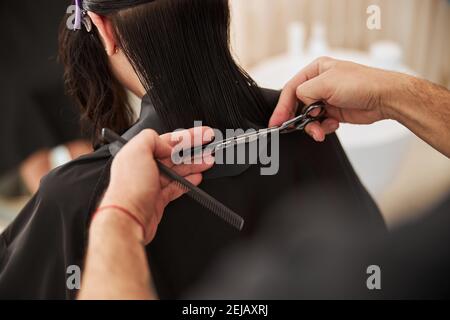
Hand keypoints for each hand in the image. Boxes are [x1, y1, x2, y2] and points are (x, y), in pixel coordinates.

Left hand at [101, 128, 213, 243]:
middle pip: (174, 154)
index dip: (187, 136)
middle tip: (209, 144)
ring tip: (208, 161)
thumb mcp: (136, 150)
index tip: (202, 134)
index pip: (167, 140)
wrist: (128, 219)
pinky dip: (188, 181)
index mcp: (138, 153)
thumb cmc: (128, 189)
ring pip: (178, 170)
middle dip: (194, 148)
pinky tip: (197, 177)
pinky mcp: (158, 199)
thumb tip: (166, 145)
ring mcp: (151, 184)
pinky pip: (176, 186)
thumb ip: (151, 138)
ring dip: (194, 164)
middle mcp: (144, 167)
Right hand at [269, 57, 400, 141]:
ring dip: (312, 126)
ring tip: (319, 130)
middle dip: (297, 118)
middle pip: (297, 105)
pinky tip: (333, 125)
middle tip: (293, 128)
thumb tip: (299, 103)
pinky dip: (322, 128)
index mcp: (315, 71)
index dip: (282, 106)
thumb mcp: (326, 82)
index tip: (276, 122)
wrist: (384, 98)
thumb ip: (304, 92)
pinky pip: (319, 124)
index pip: (291, 89)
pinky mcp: (333, 113)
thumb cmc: (361, 83)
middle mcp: (319, 84)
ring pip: (307, 117)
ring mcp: (326, 99)